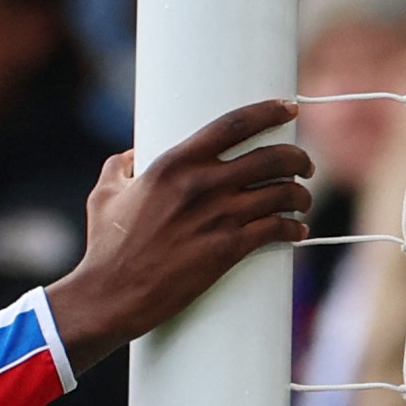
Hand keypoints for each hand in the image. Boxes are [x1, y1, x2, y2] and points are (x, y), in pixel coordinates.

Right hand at [45, 99, 314, 372]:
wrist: (110, 296)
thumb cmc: (105, 248)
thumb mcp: (103, 197)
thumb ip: (119, 167)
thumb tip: (132, 155)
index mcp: (174, 164)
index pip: (235, 123)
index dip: (270, 111)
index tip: (288, 108)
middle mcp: (202, 185)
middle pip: (272, 157)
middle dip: (298, 158)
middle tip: (302, 165)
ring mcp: (219, 217)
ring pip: (283, 193)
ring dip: (300, 194)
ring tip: (301, 200)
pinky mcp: (228, 250)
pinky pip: (277, 230)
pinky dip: (294, 228)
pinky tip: (297, 230)